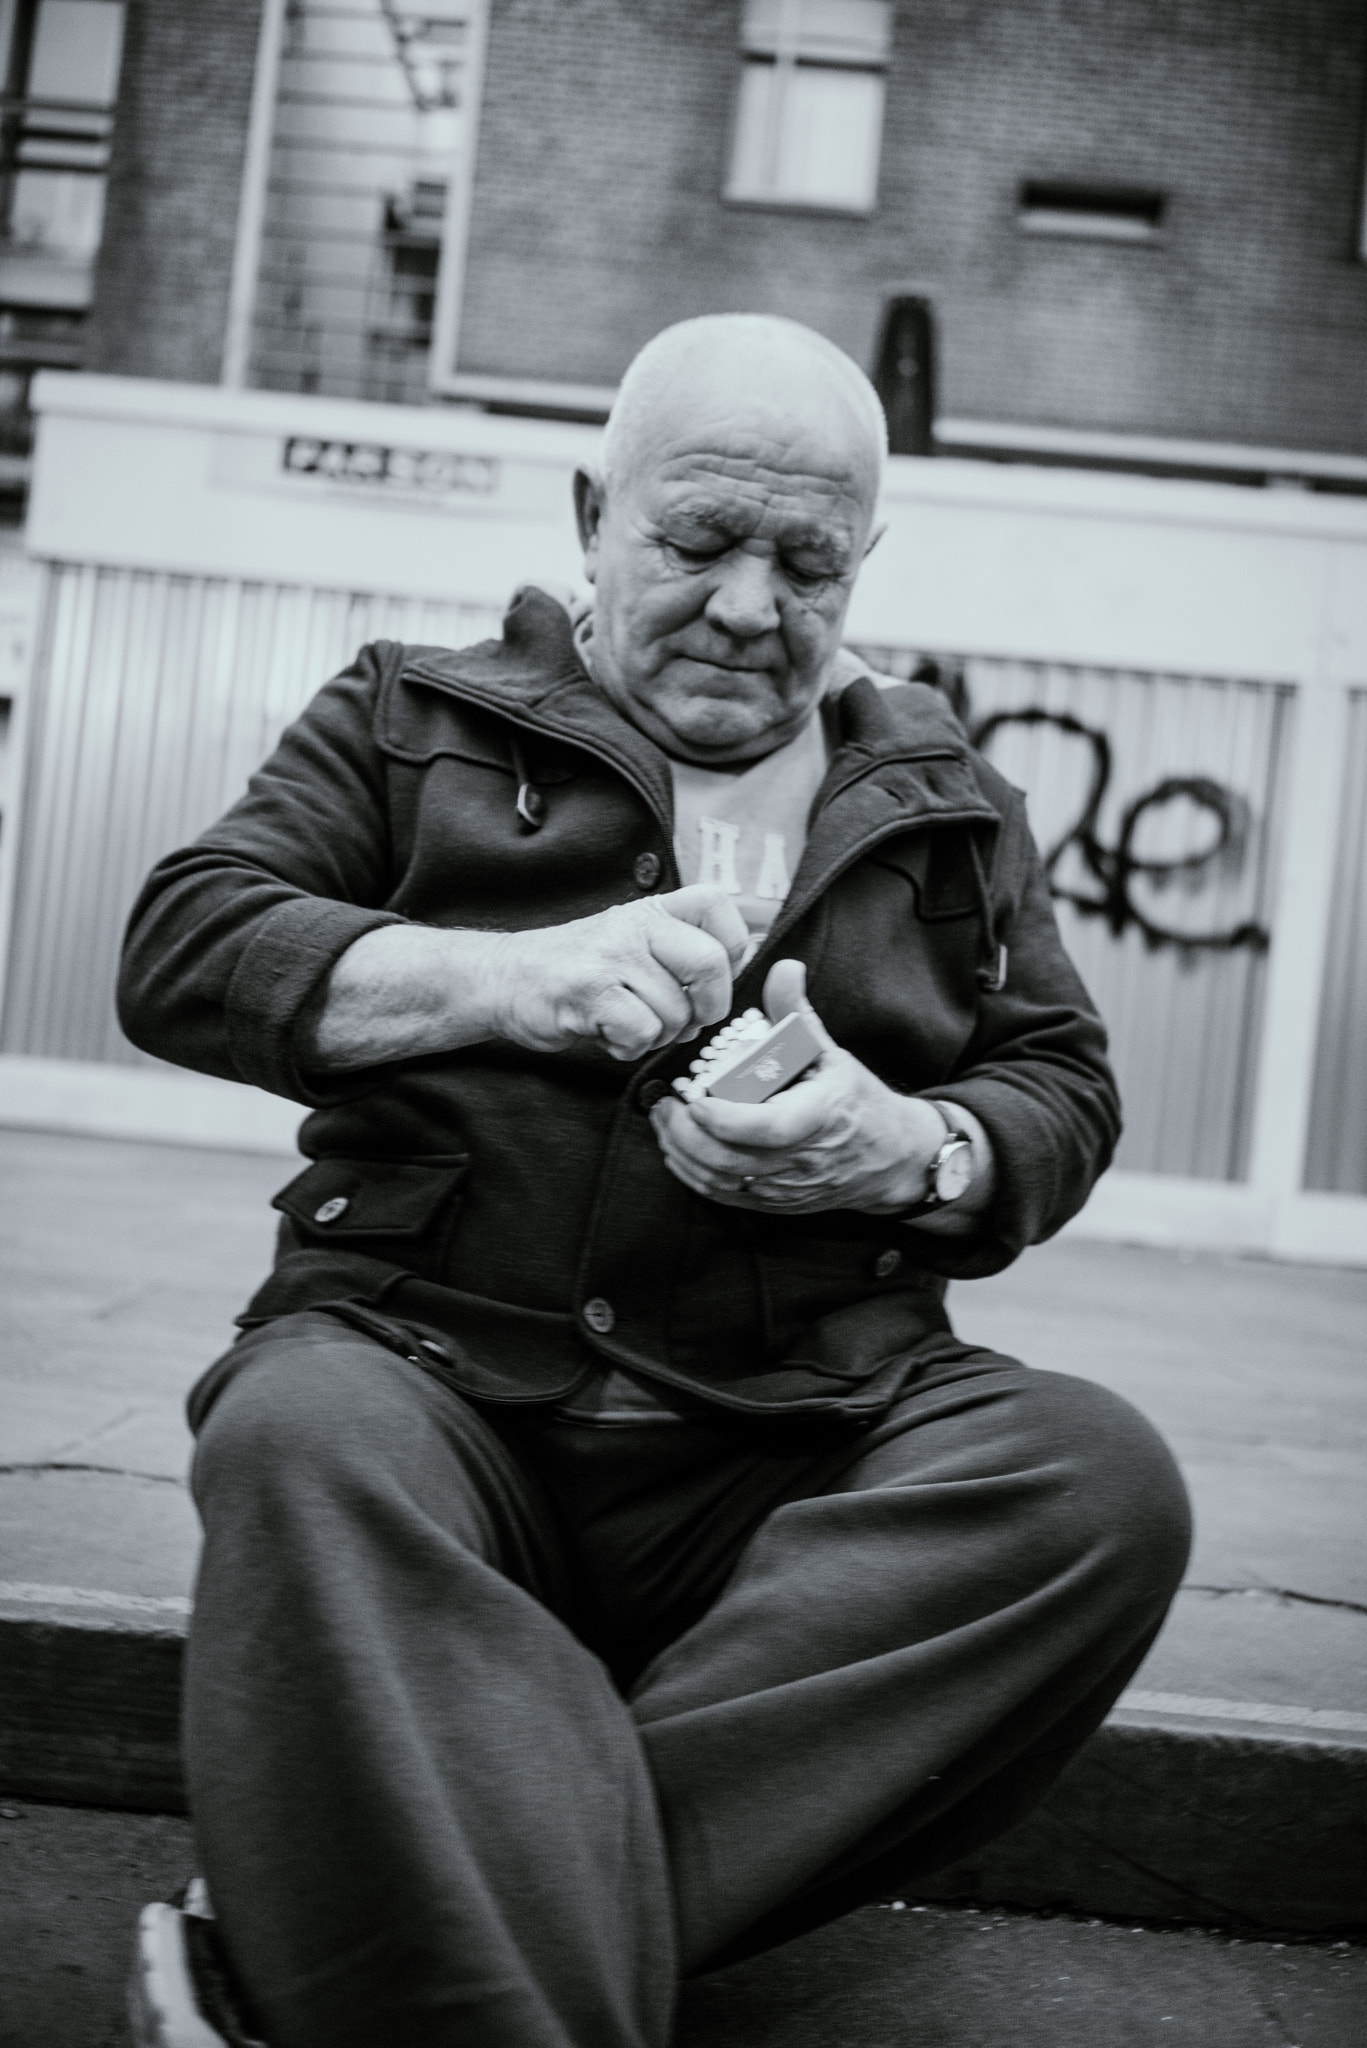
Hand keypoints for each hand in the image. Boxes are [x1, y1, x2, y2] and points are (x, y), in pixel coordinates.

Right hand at [490, 884, 749, 1059]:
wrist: (504, 979)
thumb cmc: (576, 970)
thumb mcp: (629, 942)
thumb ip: (678, 948)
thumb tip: (745, 957)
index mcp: (650, 910)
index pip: (716, 905)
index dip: (733, 948)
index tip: (711, 979)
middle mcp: (633, 926)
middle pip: (710, 963)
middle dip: (709, 1007)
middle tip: (688, 1021)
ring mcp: (611, 957)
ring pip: (675, 1012)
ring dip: (660, 1036)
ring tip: (630, 1026)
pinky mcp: (589, 992)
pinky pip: (641, 1033)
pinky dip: (629, 1048)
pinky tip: (609, 1036)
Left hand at [649, 960, 960, 1216]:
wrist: (891, 1160)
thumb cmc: (858, 1102)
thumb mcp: (832, 1053)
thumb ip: (796, 1014)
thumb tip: (784, 966)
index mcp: (819, 1118)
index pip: (766, 1128)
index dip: (723, 1119)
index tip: (693, 1098)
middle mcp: (801, 1159)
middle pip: (730, 1160)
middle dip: (685, 1134)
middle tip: (664, 1104)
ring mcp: (786, 1187)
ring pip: (721, 1182)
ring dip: (683, 1154)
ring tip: (665, 1122)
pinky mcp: (775, 1203)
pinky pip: (725, 1195)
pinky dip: (694, 1175)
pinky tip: (680, 1149)